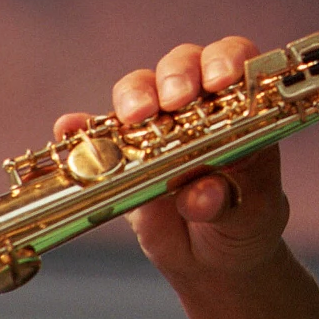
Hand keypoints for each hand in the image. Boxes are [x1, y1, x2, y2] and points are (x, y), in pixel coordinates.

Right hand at [54, 37, 288, 280]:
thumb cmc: (244, 220)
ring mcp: (154, 128)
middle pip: (184, 65)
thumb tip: (202, 195)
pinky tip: (68, 130)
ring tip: (133, 117)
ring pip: (140, 90)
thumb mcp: (250, 215)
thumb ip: (230, 203)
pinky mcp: (119, 156)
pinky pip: (95, 134)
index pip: (237, 62)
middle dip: (176, 74)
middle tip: (173, 99)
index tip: (219, 80)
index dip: (228, 60)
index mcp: (241, 110)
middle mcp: (196, 107)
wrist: (214, 258)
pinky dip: (80, 129)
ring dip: (133, 96)